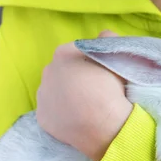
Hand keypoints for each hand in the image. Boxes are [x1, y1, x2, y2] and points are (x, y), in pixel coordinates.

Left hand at [36, 30, 132, 160]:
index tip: (104, 69)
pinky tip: (79, 117)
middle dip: (77, 75)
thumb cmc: (111, 88)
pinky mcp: (43, 118)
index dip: (92, 59)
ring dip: (69, 94)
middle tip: (97, 87)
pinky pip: (54, 111)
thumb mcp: (117, 57)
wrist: (105, 125)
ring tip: (88, 104)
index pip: (78, 51)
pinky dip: (64, 112)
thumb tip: (105, 34)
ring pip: (57, 91)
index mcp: (63, 54)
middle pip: (65, 71)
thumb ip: (109, 40)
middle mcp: (47, 72)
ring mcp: (43, 96)